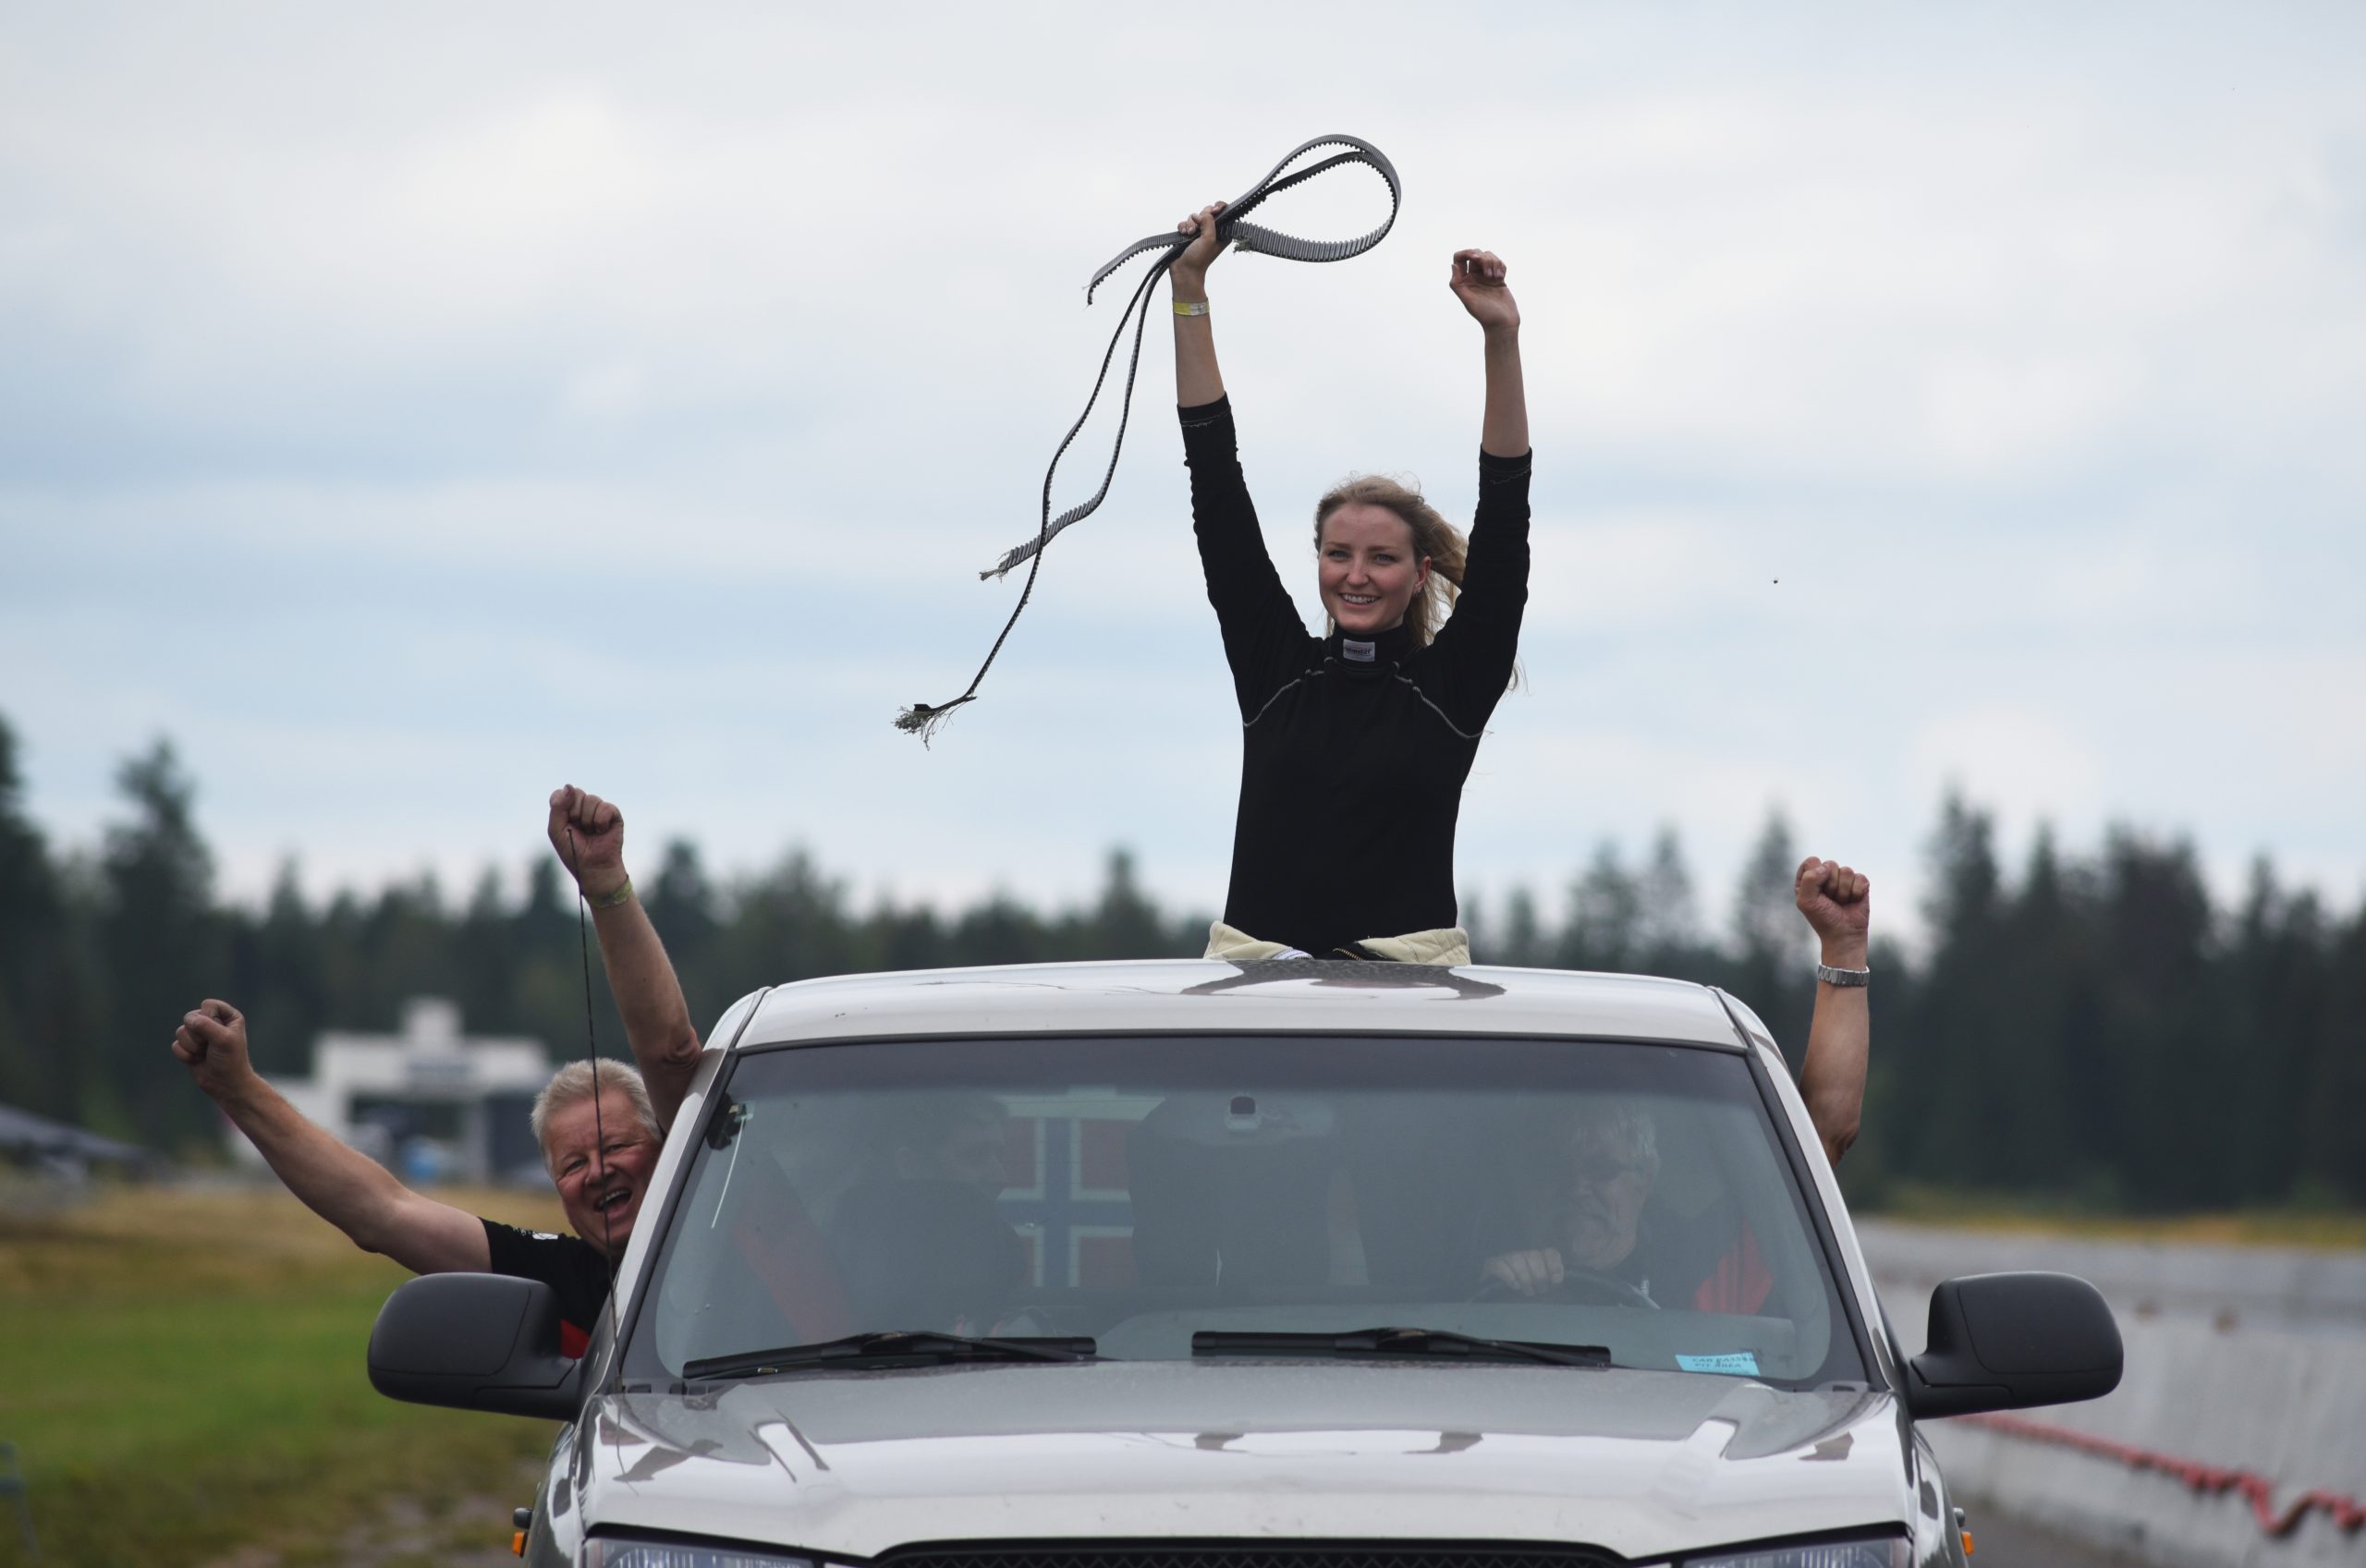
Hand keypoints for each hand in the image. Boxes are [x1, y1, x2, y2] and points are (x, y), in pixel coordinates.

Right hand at [173, 999, 253, 1100]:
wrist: (225, 1084)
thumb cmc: (230, 1060)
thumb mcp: (223, 1040)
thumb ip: (207, 1026)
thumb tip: (189, 1020)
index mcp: (228, 1016)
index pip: (208, 1005)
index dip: (209, 1018)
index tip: (218, 1032)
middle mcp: (213, 1022)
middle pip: (191, 1017)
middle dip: (198, 1035)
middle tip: (210, 1046)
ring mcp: (199, 1035)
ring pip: (181, 1031)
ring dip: (192, 1046)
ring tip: (204, 1054)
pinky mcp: (188, 1047)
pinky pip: (176, 1045)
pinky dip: (185, 1055)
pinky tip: (197, 1060)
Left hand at [548, 785, 627, 901]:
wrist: (593, 867)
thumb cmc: (573, 851)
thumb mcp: (556, 830)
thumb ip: (557, 807)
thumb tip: (569, 787)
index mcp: (567, 809)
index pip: (562, 793)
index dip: (562, 804)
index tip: (565, 821)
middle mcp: (583, 807)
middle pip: (576, 792)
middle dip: (575, 812)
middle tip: (579, 828)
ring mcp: (599, 810)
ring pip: (591, 799)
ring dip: (588, 820)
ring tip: (591, 832)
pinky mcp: (613, 814)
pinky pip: (605, 807)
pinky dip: (600, 821)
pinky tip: (601, 831)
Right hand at [1169, 201, 1226, 293]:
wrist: (1184, 271)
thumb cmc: (1199, 259)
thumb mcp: (1209, 238)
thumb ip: (1208, 222)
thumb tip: (1199, 215)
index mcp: (1222, 232)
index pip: (1224, 212)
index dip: (1218, 208)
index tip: (1214, 211)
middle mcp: (1212, 231)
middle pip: (1207, 211)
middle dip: (1200, 218)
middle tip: (1196, 229)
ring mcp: (1199, 232)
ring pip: (1194, 216)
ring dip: (1189, 224)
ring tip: (1188, 235)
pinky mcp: (1188, 234)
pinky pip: (1185, 222)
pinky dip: (1182, 227)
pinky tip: (1183, 235)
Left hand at [1449, 248, 1518, 332]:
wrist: (1503, 323)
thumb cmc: (1485, 315)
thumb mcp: (1468, 301)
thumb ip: (1457, 284)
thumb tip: (1453, 265)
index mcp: (1463, 281)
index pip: (1459, 258)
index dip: (1467, 253)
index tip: (1477, 259)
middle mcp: (1473, 277)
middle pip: (1476, 254)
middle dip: (1484, 259)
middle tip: (1489, 274)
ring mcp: (1486, 277)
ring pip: (1488, 256)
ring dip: (1494, 262)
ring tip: (1497, 277)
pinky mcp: (1498, 278)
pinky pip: (1499, 263)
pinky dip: (1501, 266)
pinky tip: (1502, 277)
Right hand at [1480, 1247, 1564, 1295]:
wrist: (1498, 1300)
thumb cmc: (1525, 1295)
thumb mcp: (1542, 1290)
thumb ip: (1552, 1283)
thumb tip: (1559, 1281)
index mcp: (1538, 1259)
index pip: (1550, 1253)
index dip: (1554, 1265)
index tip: (1555, 1281)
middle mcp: (1523, 1255)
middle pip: (1534, 1255)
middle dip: (1539, 1275)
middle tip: (1540, 1290)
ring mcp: (1507, 1258)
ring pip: (1517, 1259)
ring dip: (1525, 1278)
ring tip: (1528, 1291)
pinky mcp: (1492, 1264)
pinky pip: (1500, 1265)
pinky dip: (1509, 1276)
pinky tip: (1514, 1286)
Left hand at [1795, 857, 1870, 963]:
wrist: (1843, 934)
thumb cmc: (1822, 918)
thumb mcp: (1806, 901)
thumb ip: (1809, 879)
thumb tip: (1827, 866)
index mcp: (1809, 877)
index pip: (1812, 861)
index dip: (1815, 876)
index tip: (1816, 893)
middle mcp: (1826, 875)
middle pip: (1830, 864)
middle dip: (1830, 885)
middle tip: (1830, 900)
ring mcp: (1844, 878)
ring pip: (1846, 871)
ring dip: (1843, 891)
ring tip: (1841, 902)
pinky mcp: (1860, 883)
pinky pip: (1860, 877)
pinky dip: (1856, 892)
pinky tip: (1853, 901)